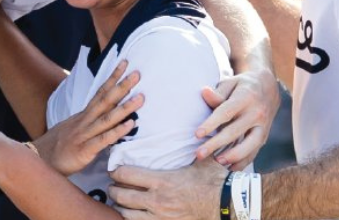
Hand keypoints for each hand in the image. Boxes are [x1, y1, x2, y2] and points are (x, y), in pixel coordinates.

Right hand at [35, 60, 142, 175]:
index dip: (112, 78)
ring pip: (107, 118)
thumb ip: (90, 120)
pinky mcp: (84, 150)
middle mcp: (85, 121)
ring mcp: (84, 134)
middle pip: (105, 100)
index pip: (100, 92)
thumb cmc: (58, 146)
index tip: (125, 63)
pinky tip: (130, 125)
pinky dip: (117, 131)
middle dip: (122, 86)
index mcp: (83, 115)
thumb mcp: (73, 128)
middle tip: (137, 73)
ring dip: (124, 107)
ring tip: (141, 98)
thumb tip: (107, 113)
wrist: (37, 161)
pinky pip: (103, 139)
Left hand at [110, 157, 225, 219]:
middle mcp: (157, 200)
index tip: (114, 169)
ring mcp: (159, 217)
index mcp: (162, 180)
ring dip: (120, 207)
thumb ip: (191, 146)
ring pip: (126, 214)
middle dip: (113, 190)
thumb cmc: (215, 181)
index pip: (127, 175)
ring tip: (119, 201)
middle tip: (112, 185)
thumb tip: (194, 128)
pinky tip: (131, 214)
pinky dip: (131, 219)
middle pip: (121, 196)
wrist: (227, 204)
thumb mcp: (201, 160)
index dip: (116, 171)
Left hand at [194, 68, 278, 169]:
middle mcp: (257, 112)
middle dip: (215, 144)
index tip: (197, 134)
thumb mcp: (230, 83)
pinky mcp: (264, 136)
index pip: (226, 112)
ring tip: (217, 161)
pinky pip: (255, 151)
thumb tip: (204, 92)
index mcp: (246, 97)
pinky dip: (243, 161)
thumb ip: (218, 92)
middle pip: (235, 131)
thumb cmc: (242, 86)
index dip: (211, 124)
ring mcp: (263, 125)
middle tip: (199, 154)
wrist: (268, 88)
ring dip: (233, 155)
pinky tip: (230, 167)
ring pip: (250, 144)